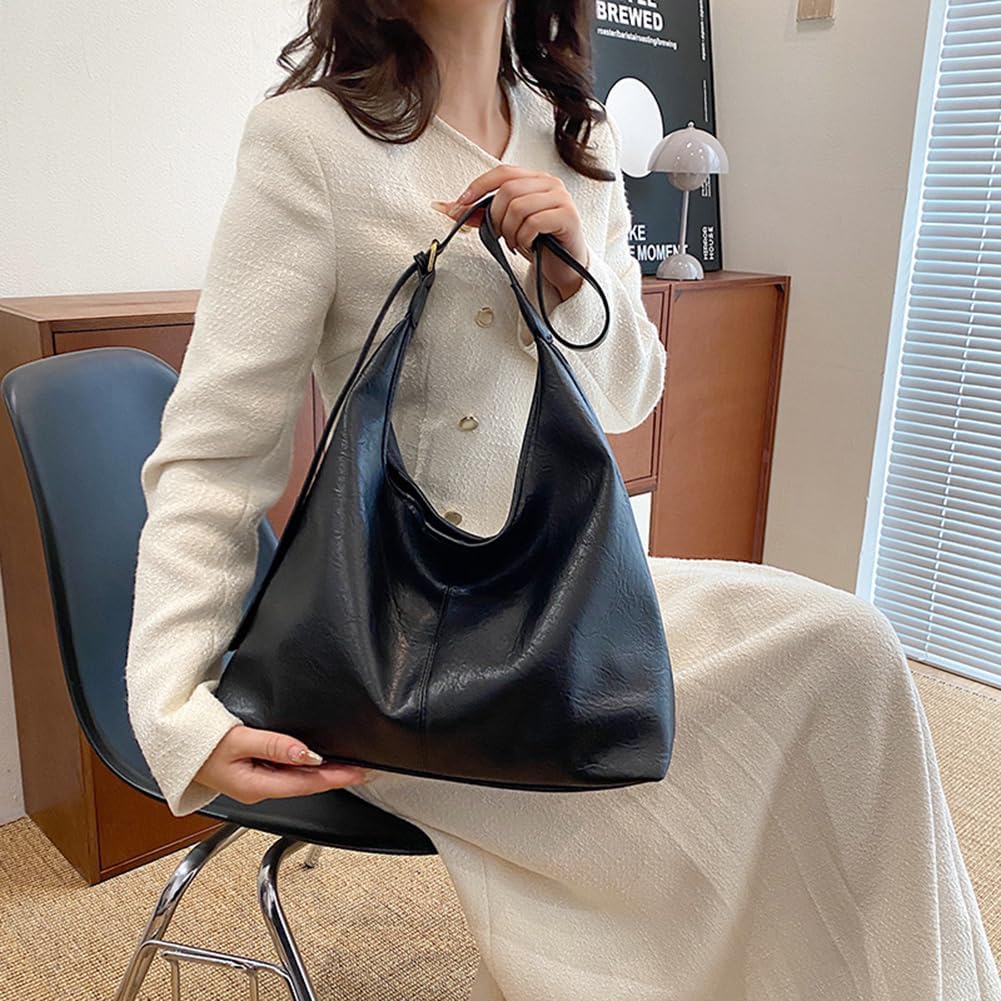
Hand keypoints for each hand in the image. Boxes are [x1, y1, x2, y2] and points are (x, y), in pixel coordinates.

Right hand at [194, 724, 369, 804]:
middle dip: (335, 777)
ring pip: (298, 780)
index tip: (358, 772)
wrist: (176, 746)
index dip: (335, 777)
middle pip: (306, 784)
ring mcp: (257, 783)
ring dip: (323, 773)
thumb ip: (274, 746)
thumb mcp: (238, 741)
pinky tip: (319, 762)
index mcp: (256, 786)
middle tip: (362, 770)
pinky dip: (307, 768)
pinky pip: (287, 773)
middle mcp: (259, 789)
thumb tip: (306, 753)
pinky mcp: (255, 774)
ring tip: (348, 766)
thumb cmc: (200, 744)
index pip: (306, 784)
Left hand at [431, 165, 587, 299]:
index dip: (478, 186)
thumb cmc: (539, 242)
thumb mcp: (506, 225)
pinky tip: (527, 245)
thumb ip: (480, 215)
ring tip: (514, 242)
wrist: (566, 266)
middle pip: (508, 190)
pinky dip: (524, 238)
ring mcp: (560, 198)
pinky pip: (534, 222)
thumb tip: (447, 207)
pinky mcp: (568, 216)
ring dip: (510, 230)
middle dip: (496, 217)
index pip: (502, 172)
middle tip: (500, 234)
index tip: (460, 204)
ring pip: (519, 206)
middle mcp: (549, 183)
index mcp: (534, 179)